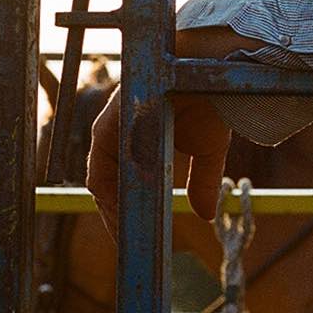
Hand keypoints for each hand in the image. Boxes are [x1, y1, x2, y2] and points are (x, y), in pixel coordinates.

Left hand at [84, 27, 251, 244]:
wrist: (214, 70)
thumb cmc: (209, 102)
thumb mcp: (207, 151)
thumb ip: (201, 182)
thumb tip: (208, 217)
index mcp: (133, 136)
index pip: (118, 180)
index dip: (125, 209)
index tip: (138, 234)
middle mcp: (116, 132)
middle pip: (104, 183)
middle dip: (114, 215)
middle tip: (129, 243)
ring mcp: (110, 128)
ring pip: (99, 179)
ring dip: (109, 209)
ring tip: (126, 234)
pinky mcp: (109, 125)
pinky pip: (100, 167)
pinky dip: (108, 193)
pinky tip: (122, 211)